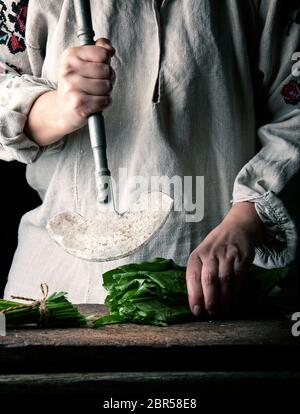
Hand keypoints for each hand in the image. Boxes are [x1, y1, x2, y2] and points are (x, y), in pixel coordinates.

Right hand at [56, 37, 114, 132]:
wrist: (62, 111)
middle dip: (108, 79)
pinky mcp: (79, 103)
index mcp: (70, 56)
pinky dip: (104, 103)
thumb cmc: (78, 85)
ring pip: (107, 86)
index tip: (97, 68)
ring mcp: (72, 87)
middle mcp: (69, 70)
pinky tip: (95, 103)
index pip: (103, 53)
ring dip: (106, 92)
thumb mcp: (84, 63)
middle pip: (107, 70)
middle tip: (97, 84)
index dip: (106, 63)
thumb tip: (110, 49)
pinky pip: (105, 100)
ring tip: (94, 94)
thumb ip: (99, 51)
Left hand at [186, 202, 264, 317]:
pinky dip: (235, 292)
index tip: (196, 310)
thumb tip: (196, 300)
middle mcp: (210, 255)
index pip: (193, 276)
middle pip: (208, 280)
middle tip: (211, 313)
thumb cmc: (215, 247)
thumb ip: (198, 273)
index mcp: (197, 255)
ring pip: (224, 280)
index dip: (194, 295)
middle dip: (209, 299)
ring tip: (222, 310)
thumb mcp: (202, 255)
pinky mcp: (241, 258)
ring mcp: (226, 256)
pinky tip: (232, 300)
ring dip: (223, 299)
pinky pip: (238, 278)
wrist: (236, 228)